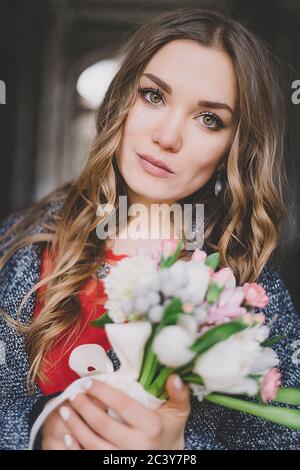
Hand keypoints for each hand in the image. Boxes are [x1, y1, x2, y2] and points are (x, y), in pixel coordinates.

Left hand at [50, 374, 189, 449]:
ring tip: (65, 410)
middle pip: (104, 425)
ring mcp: (124, 459)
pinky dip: (75, 447)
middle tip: (73, 394)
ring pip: (93, 444)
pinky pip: (90, 458)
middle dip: (85, 408)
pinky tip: (67, 434)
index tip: (87, 382)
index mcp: (152, 427)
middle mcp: (137, 446)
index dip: (103, 392)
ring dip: (76, 426)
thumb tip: (174, 376)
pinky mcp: (114, 466)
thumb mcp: (179, 411)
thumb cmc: (169, 430)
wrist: (166, 458)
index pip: (123, 406)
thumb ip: (179, 394)